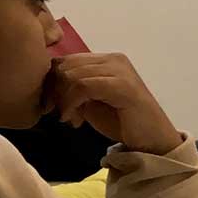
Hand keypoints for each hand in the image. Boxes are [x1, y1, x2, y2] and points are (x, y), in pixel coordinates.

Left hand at [50, 53, 182, 154]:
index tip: (50, 105)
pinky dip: (71, 103)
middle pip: (66, 65)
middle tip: (57, 113)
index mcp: (107, 60)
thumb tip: (46, 83)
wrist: (151, 139)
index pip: (66, 60)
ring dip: (63, 99)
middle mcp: (114, 59)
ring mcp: (120, 70)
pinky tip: (73, 119)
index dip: (51, 81)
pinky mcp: (122, 85)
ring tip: (69, 118)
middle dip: (55, 91)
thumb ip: (74, 88)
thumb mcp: (90, 101)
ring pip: (72, 75)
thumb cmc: (121, 121)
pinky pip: (83, 86)